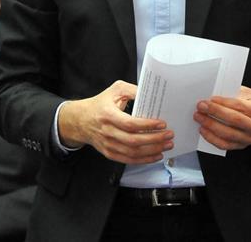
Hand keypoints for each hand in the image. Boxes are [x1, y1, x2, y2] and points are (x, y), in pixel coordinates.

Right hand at [57, 80, 172, 164]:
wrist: (80, 120)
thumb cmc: (100, 103)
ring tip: (167, 145)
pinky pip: (128, 160)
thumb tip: (151, 95)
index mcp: (107, 115)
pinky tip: (156, 155)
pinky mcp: (109, 153)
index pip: (129, 123)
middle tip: (169, 135)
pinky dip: (144, 160)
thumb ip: (132, 90)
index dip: (147, 125)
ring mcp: (108, 145)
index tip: (162, 123)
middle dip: (154, 139)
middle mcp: (107, 132)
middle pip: (133, 141)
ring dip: (152, 150)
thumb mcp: (115, 90)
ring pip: (132, 153)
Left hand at [194, 86, 250, 150]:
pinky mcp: (242, 145)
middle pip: (234, 121)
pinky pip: (225, 145)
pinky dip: (212, 138)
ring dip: (210, 125)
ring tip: (199, 117)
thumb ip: (235, 94)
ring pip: (228, 134)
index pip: (241, 107)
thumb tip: (214, 95)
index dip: (225, 103)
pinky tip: (204, 130)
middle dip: (215, 112)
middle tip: (201, 106)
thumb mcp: (250, 94)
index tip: (211, 99)